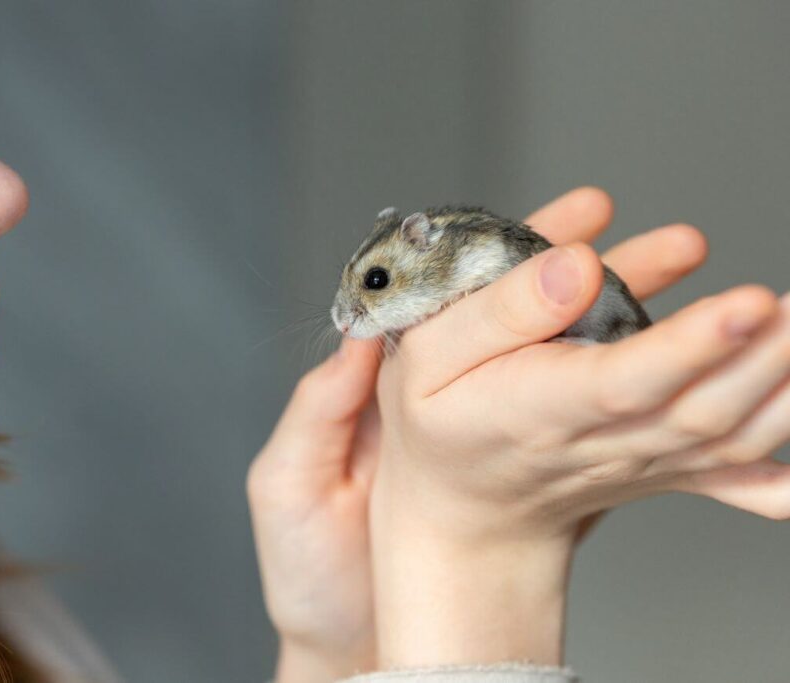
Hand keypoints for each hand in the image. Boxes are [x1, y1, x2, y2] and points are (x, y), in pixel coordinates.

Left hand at [248, 186, 709, 681]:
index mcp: (370, 393)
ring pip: (534, 356)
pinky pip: (554, 414)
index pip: (425, 306)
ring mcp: (473, 435)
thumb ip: (315, 413)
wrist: (350, 645)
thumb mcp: (288, 487)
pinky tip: (638, 354)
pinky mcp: (506, 473)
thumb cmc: (307, 571)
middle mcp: (426, 401)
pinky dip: (596, 381)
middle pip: (491, 316)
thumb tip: (355, 338)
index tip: (518, 223)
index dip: (469, 260)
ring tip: (649, 268)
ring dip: (588, 312)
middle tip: (604, 219)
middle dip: (546, 264)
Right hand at [370, 189, 789, 667]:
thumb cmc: (439, 418)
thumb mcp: (429, 356)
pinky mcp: (665, 468)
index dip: (685, 347)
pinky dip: (788, 475)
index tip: (745, 304)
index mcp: (534, 408)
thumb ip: (498, 309)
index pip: (619, 382)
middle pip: (698, 409)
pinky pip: (738, 476)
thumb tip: (578, 267)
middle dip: (765, 355)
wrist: (462, 505)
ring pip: (732, 437)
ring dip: (789, 389)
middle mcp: (598, 442)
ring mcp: (640, 461)